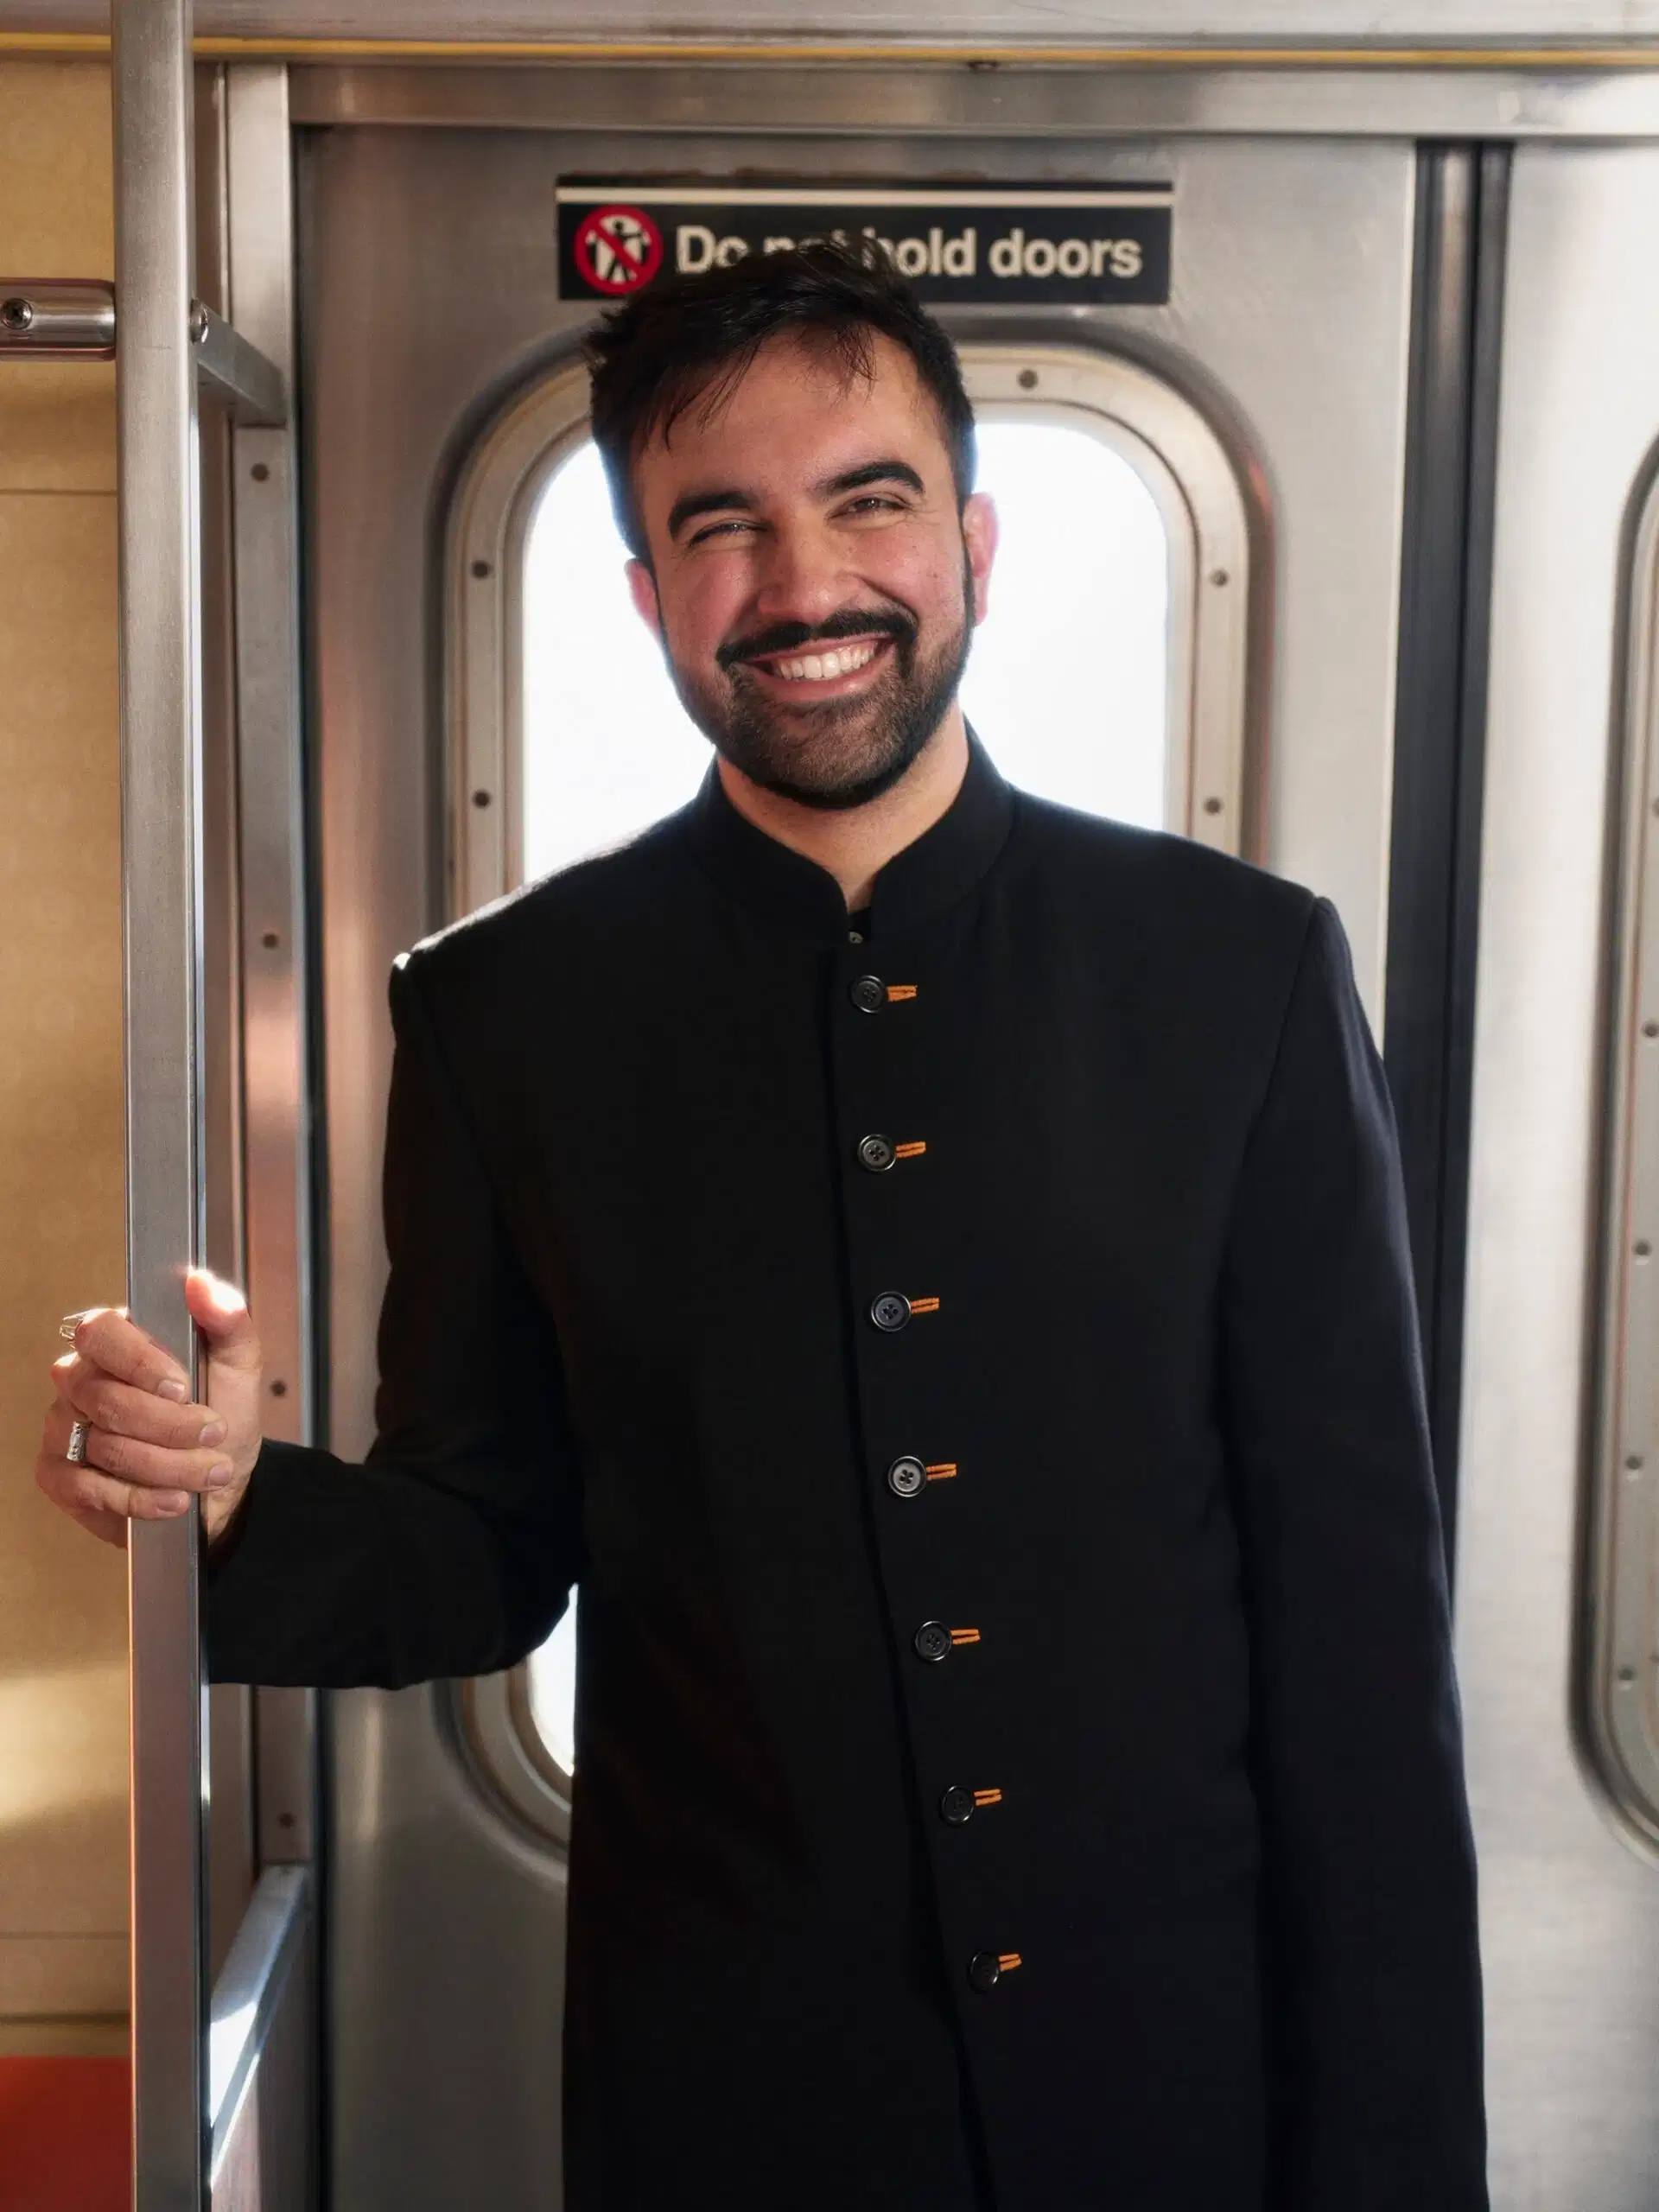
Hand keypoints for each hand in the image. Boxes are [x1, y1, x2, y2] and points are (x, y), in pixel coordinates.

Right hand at [36, 1270, 264, 1547]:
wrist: (220, 1480)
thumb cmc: (221, 1413)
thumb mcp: (238, 1364)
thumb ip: (227, 1320)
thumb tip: (200, 1283)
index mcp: (116, 1342)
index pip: (101, 1333)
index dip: (139, 1362)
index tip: (183, 1388)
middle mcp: (79, 1380)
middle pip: (108, 1399)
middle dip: (172, 1426)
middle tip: (214, 1434)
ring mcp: (63, 1428)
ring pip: (108, 1447)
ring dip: (170, 1465)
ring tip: (210, 1470)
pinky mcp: (59, 1476)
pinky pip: (91, 1488)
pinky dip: (141, 1499)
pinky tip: (174, 1499)